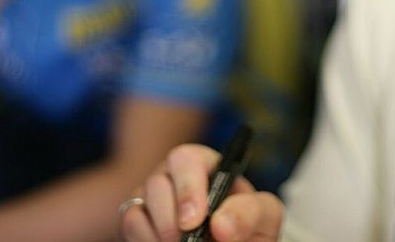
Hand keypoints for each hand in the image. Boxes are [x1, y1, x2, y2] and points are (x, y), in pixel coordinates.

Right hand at [120, 144, 283, 241]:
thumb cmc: (249, 230)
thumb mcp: (263, 217)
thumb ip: (251, 212)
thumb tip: (220, 224)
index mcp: (207, 166)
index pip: (187, 159)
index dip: (188, 188)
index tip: (194, 221)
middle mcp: (176, 177)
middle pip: (157, 182)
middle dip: (169, 218)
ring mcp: (154, 197)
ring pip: (138, 203)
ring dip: (160, 232)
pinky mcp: (139, 218)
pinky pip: (131, 222)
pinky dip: (145, 239)